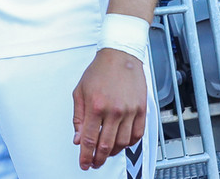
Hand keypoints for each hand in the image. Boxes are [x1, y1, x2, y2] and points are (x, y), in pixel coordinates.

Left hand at [72, 49, 146, 169]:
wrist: (120, 55)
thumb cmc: (99, 71)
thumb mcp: (80, 91)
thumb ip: (78, 117)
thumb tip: (78, 139)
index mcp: (96, 105)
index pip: (90, 140)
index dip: (86, 156)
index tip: (84, 164)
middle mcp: (114, 110)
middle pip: (106, 145)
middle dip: (98, 159)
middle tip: (94, 163)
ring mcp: (130, 111)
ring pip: (122, 143)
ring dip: (113, 152)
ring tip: (106, 152)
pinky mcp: (142, 110)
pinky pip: (137, 135)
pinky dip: (129, 144)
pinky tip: (121, 143)